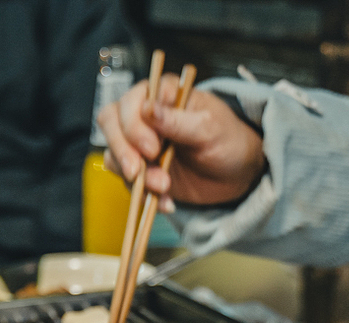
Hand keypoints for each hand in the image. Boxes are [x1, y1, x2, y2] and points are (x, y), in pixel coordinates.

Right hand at [99, 73, 266, 209]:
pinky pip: (127, 182)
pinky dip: (143, 194)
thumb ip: (178, 120)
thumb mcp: (210, 127)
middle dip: (123, 149)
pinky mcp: (141, 170)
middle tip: (141, 169)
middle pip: (111, 122)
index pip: (131, 100)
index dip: (134, 124)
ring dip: (134, 175)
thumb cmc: (229, 140)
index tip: (153, 147)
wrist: (236, 174)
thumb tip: (148, 108)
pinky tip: (164, 200)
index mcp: (164, 95)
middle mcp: (146, 116)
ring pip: (114, 154)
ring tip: (162, 187)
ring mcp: (140, 144)